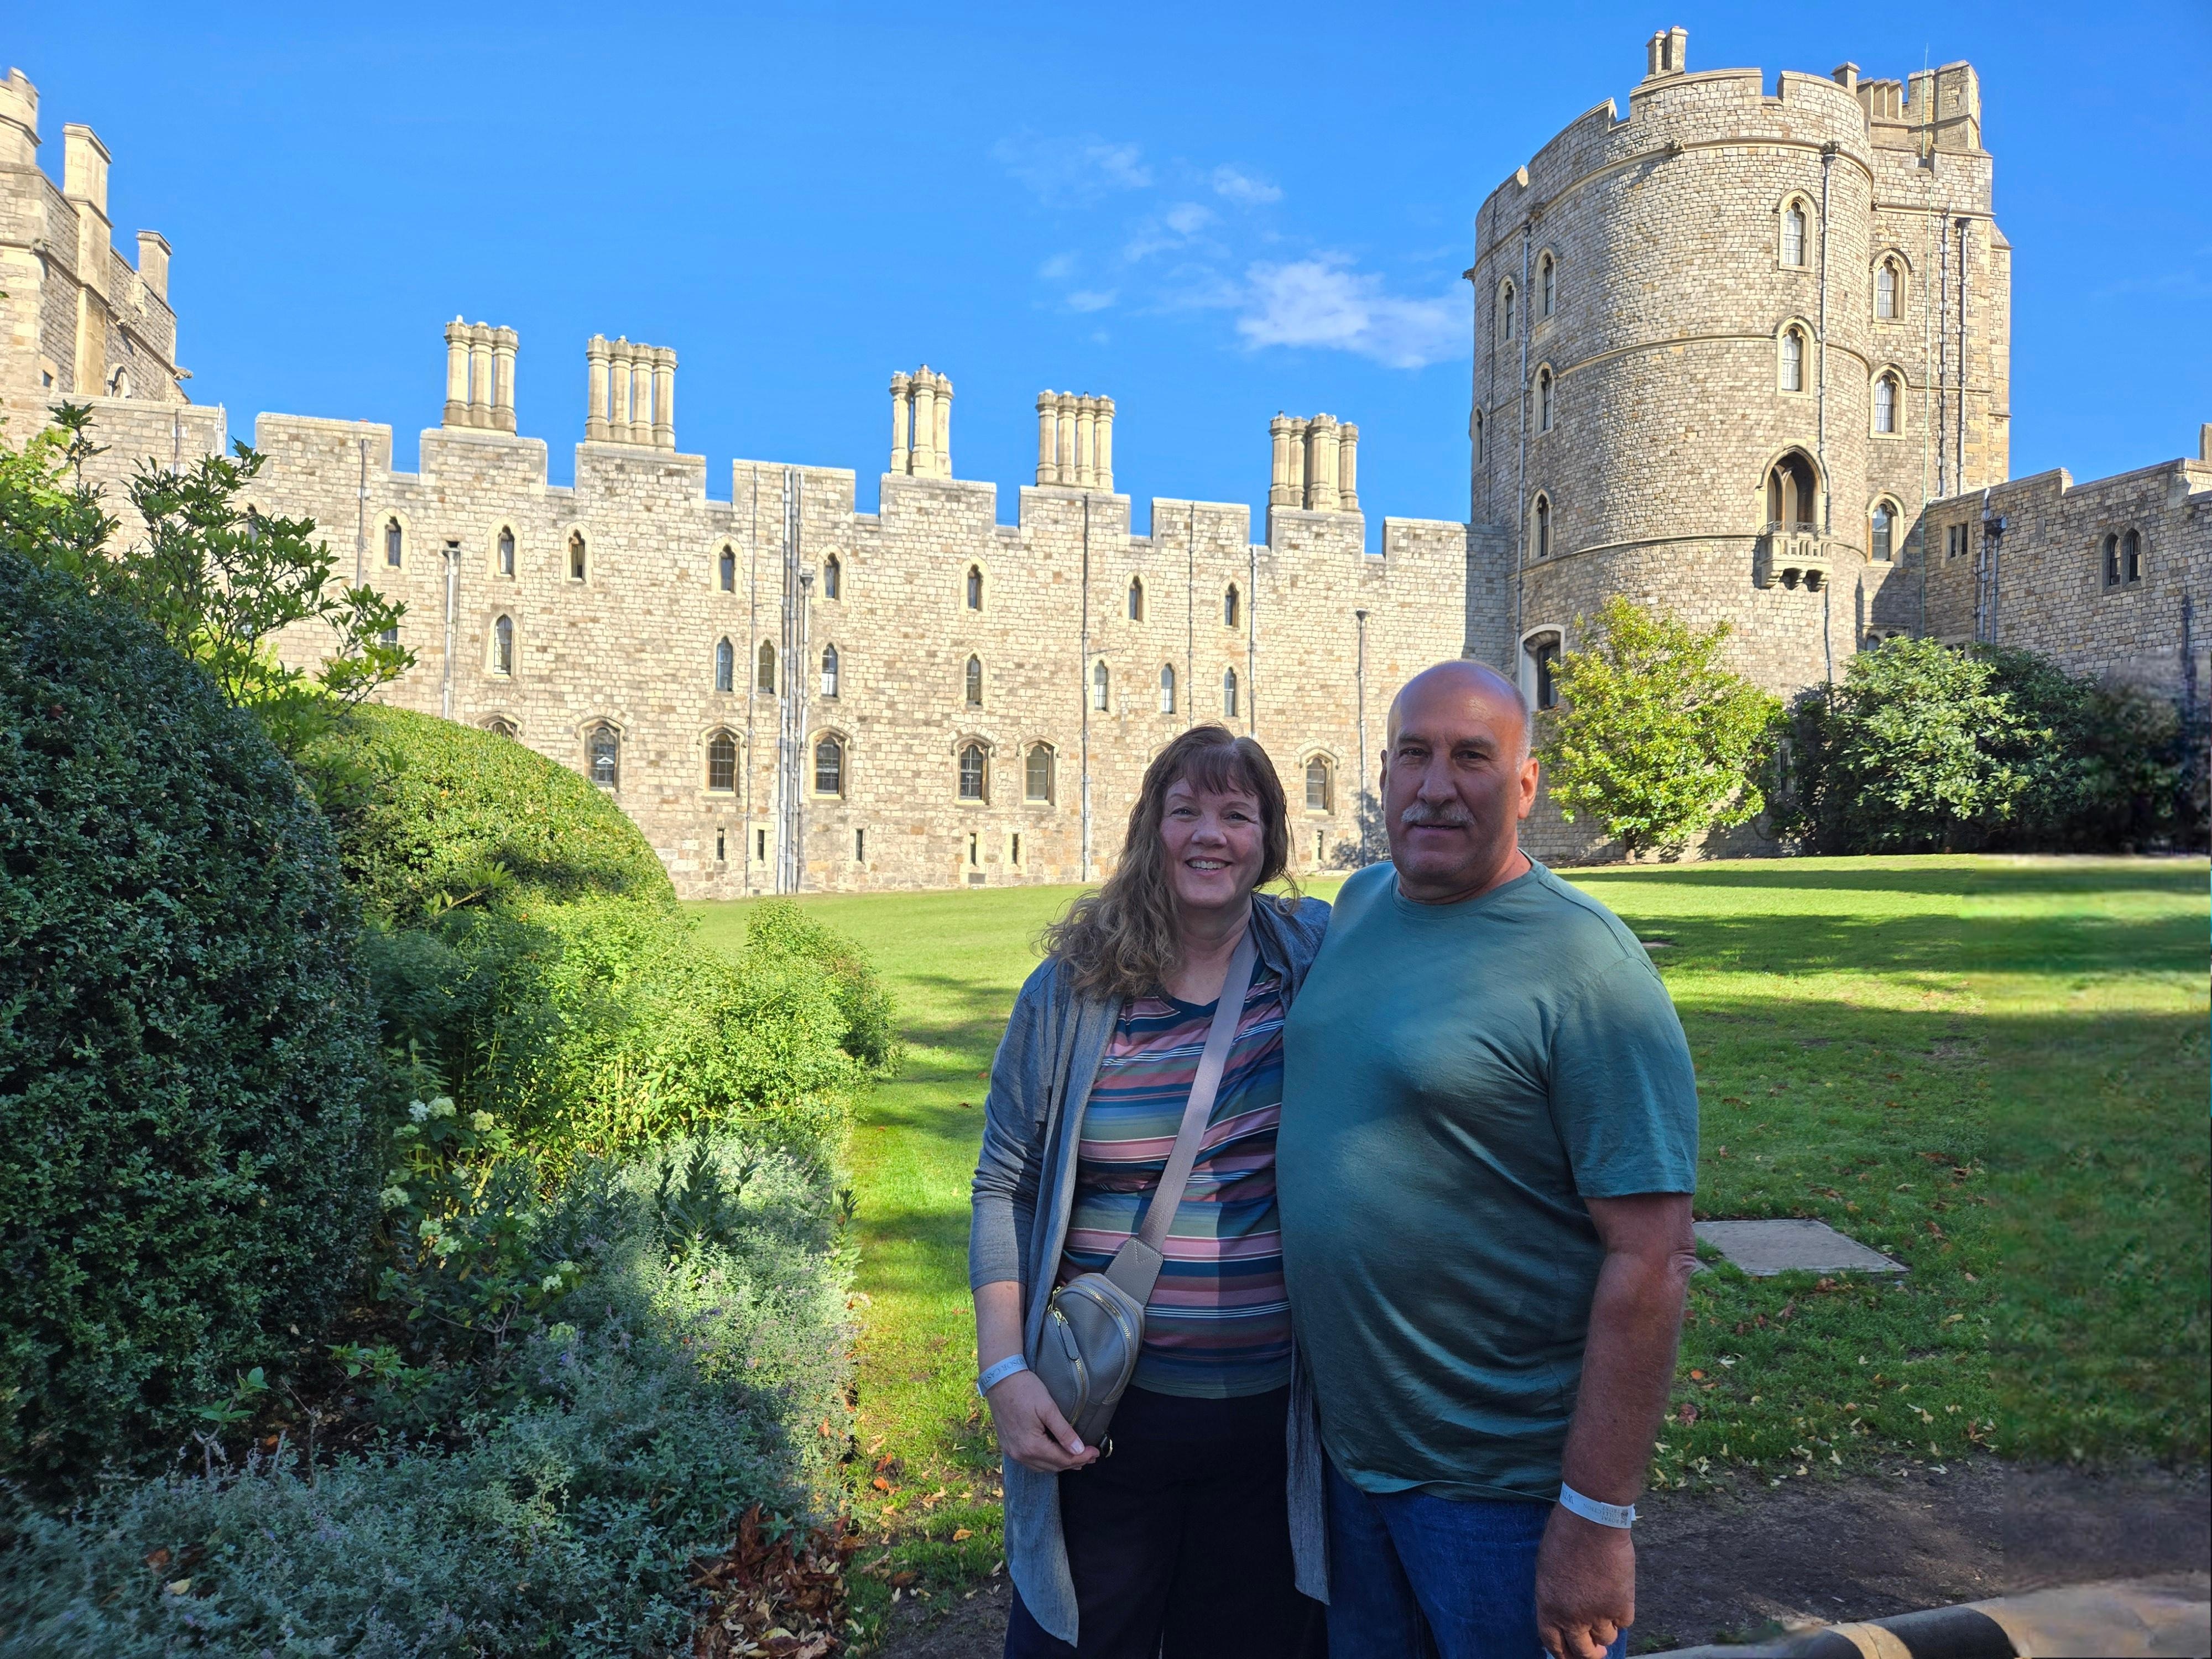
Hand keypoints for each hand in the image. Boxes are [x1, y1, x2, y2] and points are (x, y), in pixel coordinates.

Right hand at [984, 1369, 1099, 1473]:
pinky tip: (1053, 1456)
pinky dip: (1045, 1461)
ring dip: (1059, 1464)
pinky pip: (1030, 1462)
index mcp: (1031, 1446)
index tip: (1096, 1452)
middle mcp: (1020, 1454)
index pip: (1062, 1459)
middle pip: (1053, 1466)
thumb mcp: (1048, 1408)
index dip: (1082, 1457)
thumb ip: (1064, 1432)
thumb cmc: (1025, 1389)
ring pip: (1041, 1467)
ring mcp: (1012, 1452)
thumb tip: (1079, 1451)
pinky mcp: (1008, 1446)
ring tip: (1076, 1458)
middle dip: (1074, 1462)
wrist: (999, 1378)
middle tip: (1090, 1456)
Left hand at [1535, 1506, 1633, 1658]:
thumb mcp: (1547, 1569)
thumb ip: (1555, 1595)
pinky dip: (1622, 1614)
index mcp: (1548, 1607)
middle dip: (1590, 1654)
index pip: (1553, 1643)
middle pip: (1582, 1651)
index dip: (1563, 1654)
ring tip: (1607, 1611)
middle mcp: (1572, 1617)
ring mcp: (1598, 1614)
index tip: (1570, 1657)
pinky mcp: (1621, 1605)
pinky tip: (1619, 1597)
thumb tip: (1563, 1612)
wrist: (1591, 1522)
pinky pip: (1624, 1622)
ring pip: (1606, 1638)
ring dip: (1606, 1630)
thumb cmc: (1564, 1537)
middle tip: (1597, 1652)